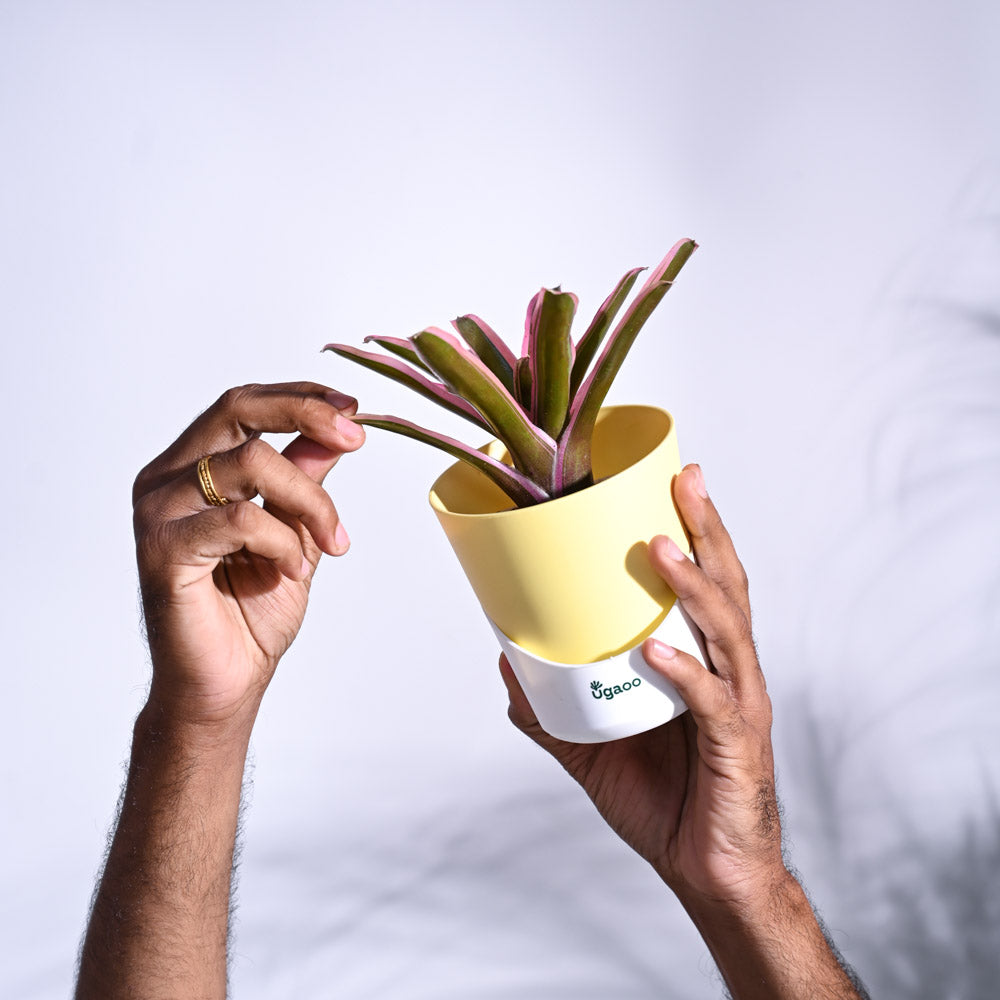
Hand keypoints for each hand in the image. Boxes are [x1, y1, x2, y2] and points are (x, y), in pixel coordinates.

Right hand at [131, 382, 364, 727]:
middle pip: (236, 410)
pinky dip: (283, 543)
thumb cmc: (250, 610)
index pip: (242, 405)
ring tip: (327, 544)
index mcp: (191, 467)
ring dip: (309, 502)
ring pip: (251, 462)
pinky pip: (241, 519)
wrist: (223, 683)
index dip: (300, 398)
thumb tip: (336, 432)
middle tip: (355, 438)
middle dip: (305, 414)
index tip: (354, 410)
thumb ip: (305, 480)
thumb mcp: (295, 531)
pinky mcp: (163, 550)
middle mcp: (166, 479)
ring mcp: (158, 512)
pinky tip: (290, 572)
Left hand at [500, 464, 784, 906]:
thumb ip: (556, 708)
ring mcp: (739, 707)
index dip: (695, 529)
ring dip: (694, 586)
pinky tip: (656, 654)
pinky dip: (685, 674)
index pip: (707, 581)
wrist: (707, 872)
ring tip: (660, 549)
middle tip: (687, 479)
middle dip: (708, 529)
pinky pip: (713, 703)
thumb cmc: (666, 802)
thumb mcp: (594, 749)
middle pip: (728, 585)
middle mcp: (730, 671)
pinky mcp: (737, 748)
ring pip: (728, 630)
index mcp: (705, 659)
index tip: (672, 477)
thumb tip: (509, 666)